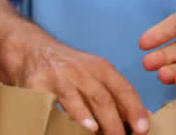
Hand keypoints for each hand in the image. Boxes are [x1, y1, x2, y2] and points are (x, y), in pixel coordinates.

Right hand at [7, 36, 148, 134]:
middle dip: (115, 122)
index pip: (123, 89)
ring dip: (94, 118)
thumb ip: (117, 95)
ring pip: (80, 100)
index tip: (144, 128)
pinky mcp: (39, 85)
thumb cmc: (69, 68)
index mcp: (101, 68)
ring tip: (101, 133)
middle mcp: (82, 70)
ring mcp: (60, 77)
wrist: (32, 49)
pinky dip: (65, 114)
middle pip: (103, 98)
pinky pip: (53, 103)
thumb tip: (144, 118)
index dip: (134, 109)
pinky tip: (77, 124)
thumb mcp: (96, 75)